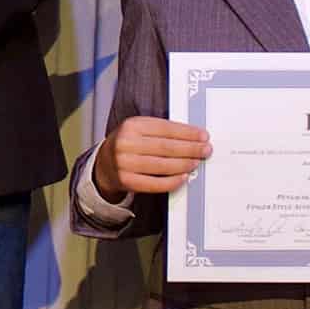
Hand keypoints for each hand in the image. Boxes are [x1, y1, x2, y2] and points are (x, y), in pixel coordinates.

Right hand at [93, 116, 211, 200]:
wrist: (104, 164)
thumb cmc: (127, 144)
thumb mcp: (138, 130)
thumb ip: (160, 131)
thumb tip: (192, 137)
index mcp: (131, 125)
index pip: (165, 128)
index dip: (187, 133)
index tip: (203, 136)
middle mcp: (126, 143)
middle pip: (166, 147)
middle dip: (190, 149)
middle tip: (205, 150)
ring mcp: (125, 163)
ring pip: (163, 165)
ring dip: (184, 164)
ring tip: (196, 162)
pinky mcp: (127, 181)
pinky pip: (155, 183)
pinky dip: (173, 181)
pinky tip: (184, 176)